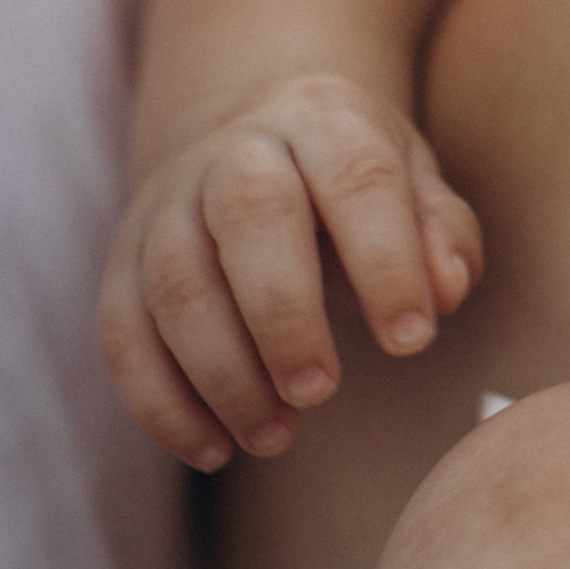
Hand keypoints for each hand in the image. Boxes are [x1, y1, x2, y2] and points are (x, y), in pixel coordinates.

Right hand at [100, 72, 481, 471]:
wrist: (251, 142)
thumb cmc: (352, 185)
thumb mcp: (413, 184)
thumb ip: (442, 233)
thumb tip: (447, 290)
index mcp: (323, 121)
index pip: (356, 177)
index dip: (385, 260)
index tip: (411, 341)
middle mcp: (237, 152)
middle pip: (249, 217)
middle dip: (284, 315)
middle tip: (321, 391)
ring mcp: (167, 204)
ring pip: (175, 280)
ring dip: (221, 371)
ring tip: (276, 436)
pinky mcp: (122, 262)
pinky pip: (123, 332)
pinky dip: (161, 400)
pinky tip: (213, 447)